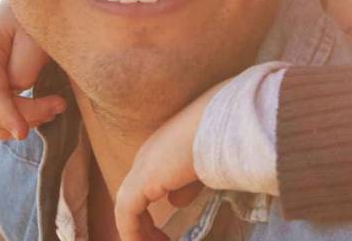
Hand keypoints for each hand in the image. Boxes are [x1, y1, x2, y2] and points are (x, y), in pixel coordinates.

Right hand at [0, 0, 62, 140]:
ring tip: (49, 112)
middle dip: (26, 115)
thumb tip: (17, 90)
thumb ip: (25, 66)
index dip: (7, 114)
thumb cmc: (31, 20)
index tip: (22, 133)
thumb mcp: (35, 35)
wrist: (17, 10)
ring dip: (14, 124)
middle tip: (60, 105)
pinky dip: (2, 127)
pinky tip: (30, 121)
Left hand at [114, 84, 220, 240]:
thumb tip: (175, 202)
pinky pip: (126, 214)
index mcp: (162, 148)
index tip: (165, 229)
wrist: (224, 122)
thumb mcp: (207, 163)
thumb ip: (189, 183)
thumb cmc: (225, 135)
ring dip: (138, 231)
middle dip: (142, 222)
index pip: (147, 182)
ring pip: (127, 206)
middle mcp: (147, 155)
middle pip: (134, 195)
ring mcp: (142, 167)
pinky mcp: (140, 182)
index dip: (151, 208)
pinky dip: (132, 232)